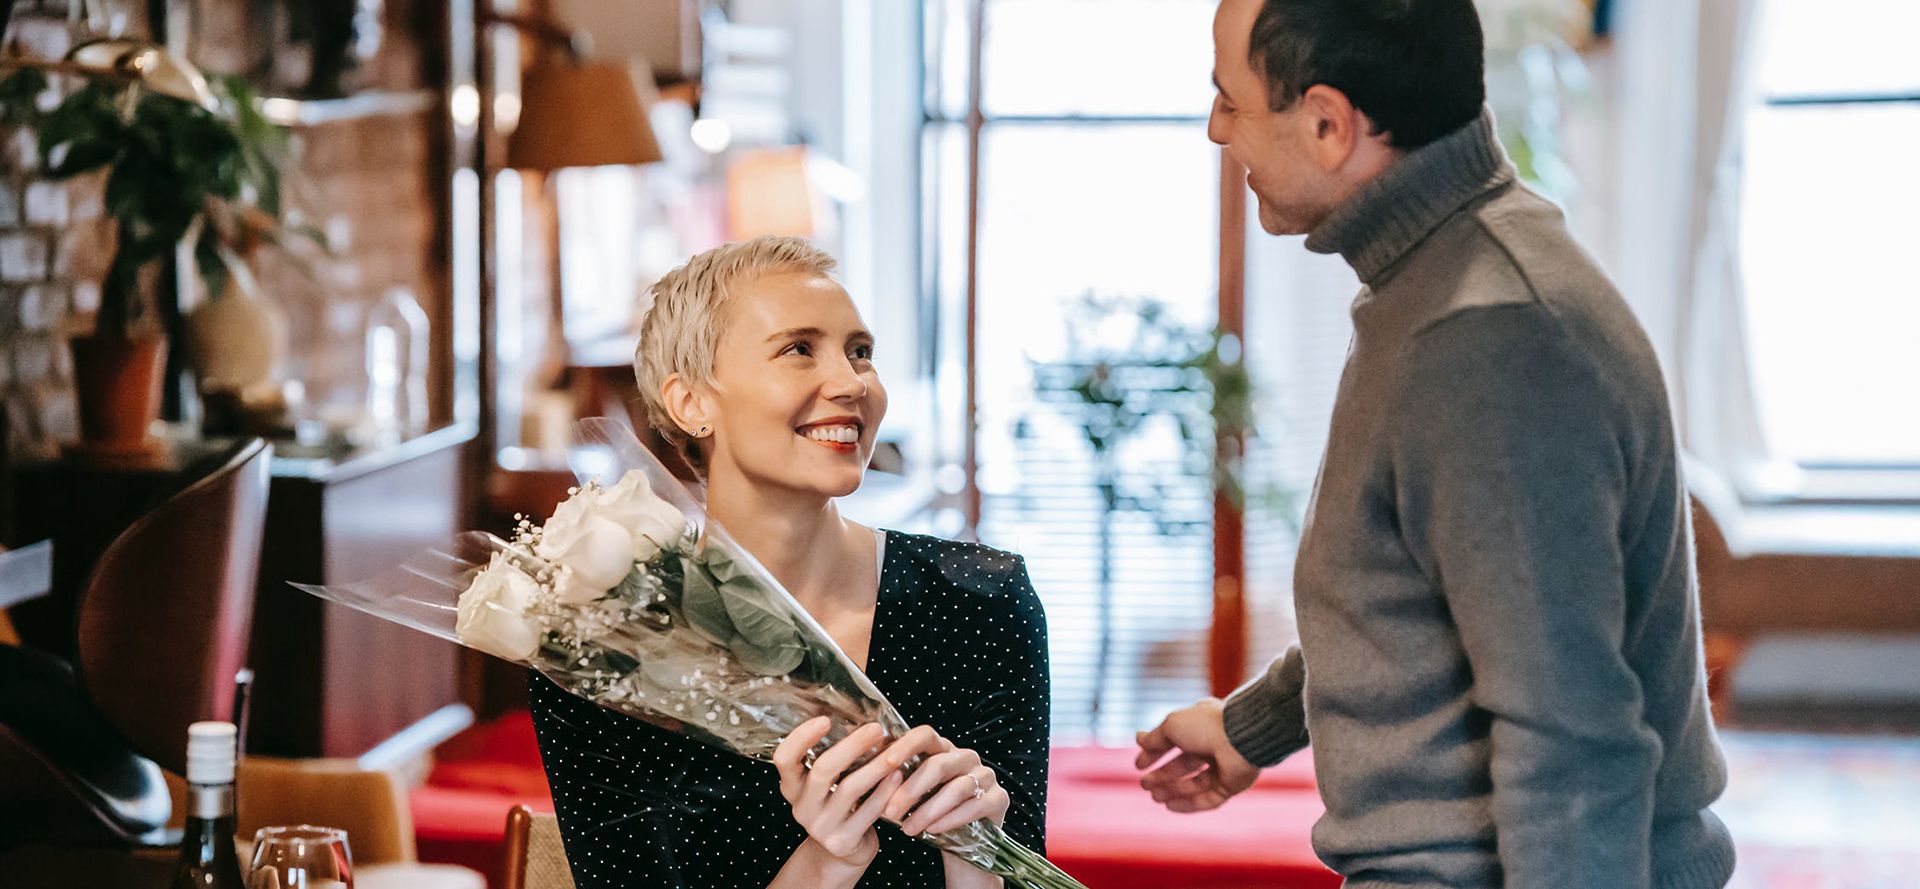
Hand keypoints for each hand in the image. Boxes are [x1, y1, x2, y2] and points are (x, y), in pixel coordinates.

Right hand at [772, 718, 905, 867]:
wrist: (840, 853)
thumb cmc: (837, 805)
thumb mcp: (824, 785)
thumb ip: (832, 758)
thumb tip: (858, 716)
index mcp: (792, 787)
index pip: (784, 759)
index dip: (801, 738)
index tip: (825, 719)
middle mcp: (802, 807)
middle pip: (823, 770)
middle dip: (852, 746)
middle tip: (875, 729)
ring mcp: (821, 827)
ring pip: (850, 789)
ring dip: (875, 767)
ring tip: (894, 752)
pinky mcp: (842, 841)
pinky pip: (868, 812)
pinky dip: (885, 791)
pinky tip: (898, 775)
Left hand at [881, 725, 1010, 837]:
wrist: (964, 848)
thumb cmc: (930, 816)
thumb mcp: (911, 796)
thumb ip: (894, 782)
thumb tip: (858, 775)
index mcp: (943, 750)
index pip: (925, 735)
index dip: (905, 746)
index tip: (885, 762)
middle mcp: (966, 757)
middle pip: (938, 764)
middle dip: (910, 790)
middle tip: (889, 812)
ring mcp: (986, 776)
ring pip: (955, 788)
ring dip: (927, 811)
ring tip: (907, 829)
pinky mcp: (998, 798)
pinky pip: (972, 806)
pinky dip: (949, 819)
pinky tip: (932, 831)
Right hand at [1135, 698, 1259, 812]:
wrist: (1240, 739)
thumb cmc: (1206, 726)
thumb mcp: (1172, 726)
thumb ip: (1155, 738)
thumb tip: (1139, 741)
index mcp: (1201, 725)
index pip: (1174, 742)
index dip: (1155, 753)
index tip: (1138, 765)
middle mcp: (1213, 745)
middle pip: (1183, 765)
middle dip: (1162, 776)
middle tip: (1144, 785)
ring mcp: (1224, 766)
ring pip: (1194, 783)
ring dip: (1173, 790)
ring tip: (1154, 797)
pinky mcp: (1232, 785)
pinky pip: (1208, 798)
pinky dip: (1189, 803)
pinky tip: (1170, 806)